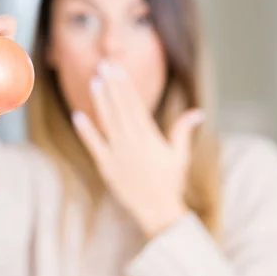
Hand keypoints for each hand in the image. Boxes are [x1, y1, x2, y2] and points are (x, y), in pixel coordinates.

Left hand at [72, 61, 204, 237]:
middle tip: (103, 65)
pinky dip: (86, 131)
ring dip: (100, 101)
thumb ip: (183, 131)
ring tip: (94, 81)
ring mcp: (118, 154)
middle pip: (120, 108)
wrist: (157, 210)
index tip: (118, 69)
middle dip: (111, 86)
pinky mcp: (106, 167)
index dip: (125, 85)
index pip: (135, 104)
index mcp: (149, 137)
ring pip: (107, 122)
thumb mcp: (180, 155)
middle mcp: (133, 142)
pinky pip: (94, 145)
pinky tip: (78, 115)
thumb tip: (198, 111)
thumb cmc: (170, 182)